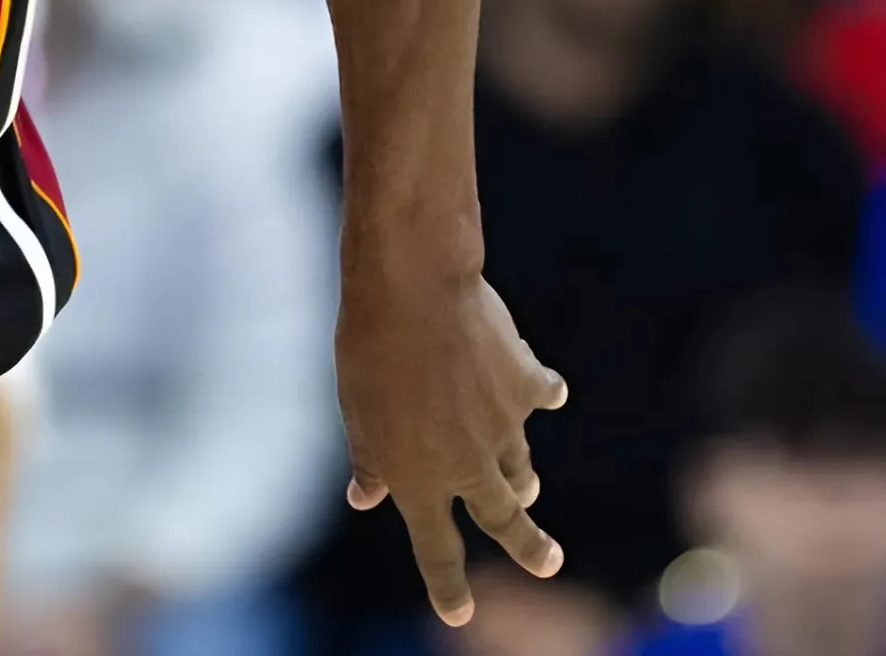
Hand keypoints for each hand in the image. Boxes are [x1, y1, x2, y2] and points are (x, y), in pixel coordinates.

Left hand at [336, 265, 568, 625]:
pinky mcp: (527, 387)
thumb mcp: (354, 408)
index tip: (458, 615)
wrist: (414, 290)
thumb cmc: (367, 348)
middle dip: (529, 547)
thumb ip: (368, 456)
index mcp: (417, 478)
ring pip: (521, 466)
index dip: (448, 586)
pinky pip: (540, 398)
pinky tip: (547, 390)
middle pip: (505, 521)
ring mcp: (504, 428)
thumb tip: (365, 496)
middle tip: (549, 562)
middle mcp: (468, 464)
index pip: (436, 549)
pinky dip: (541, 395)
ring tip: (525, 484)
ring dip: (522, 477)